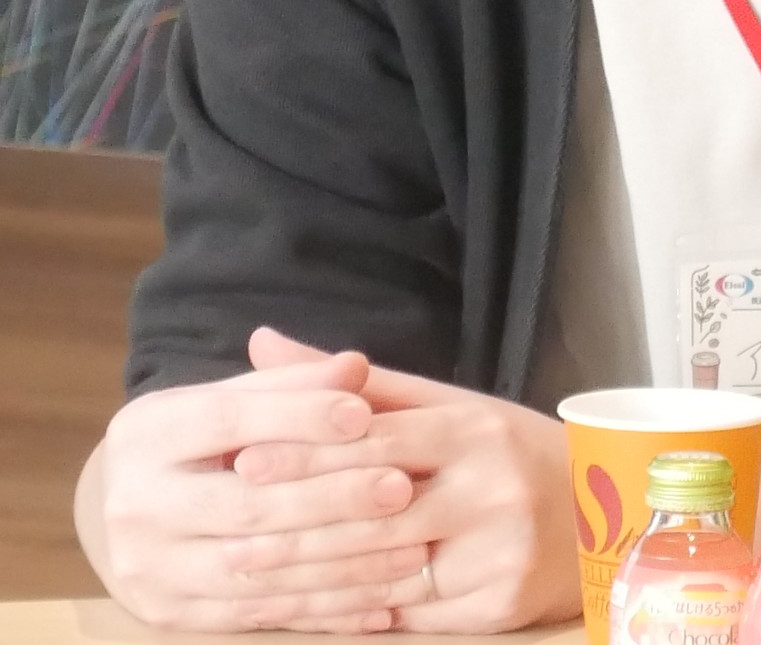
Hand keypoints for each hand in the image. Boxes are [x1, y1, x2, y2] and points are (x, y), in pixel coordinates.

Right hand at [86, 351, 426, 632]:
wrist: (129, 509)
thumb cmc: (197, 438)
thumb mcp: (227, 397)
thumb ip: (290, 383)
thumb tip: (353, 367)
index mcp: (146, 434)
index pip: (228, 419)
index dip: (300, 416)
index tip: (364, 413)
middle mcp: (136, 504)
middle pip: (248, 504)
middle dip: (333, 497)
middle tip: (401, 487)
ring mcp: (149, 569)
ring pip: (260, 569)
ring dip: (344, 561)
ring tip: (409, 545)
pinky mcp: (169, 615)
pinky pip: (260, 615)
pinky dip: (326, 608)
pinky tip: (380, 602)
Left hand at [234, 328, 581, 633]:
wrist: (602, 511)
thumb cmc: (506, 449)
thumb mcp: (447, 404)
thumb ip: (358, 385)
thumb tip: (264, 342)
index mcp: (473, 426)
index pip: (378, 440)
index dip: (309, 451)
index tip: (243, 461)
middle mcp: (489, 486)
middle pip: (374, 511)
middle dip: (294, 525)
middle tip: (226, 534)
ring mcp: (496, 551)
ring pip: (384, 570)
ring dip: (310, 579)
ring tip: (248, 580)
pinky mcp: (498, 606)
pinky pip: (409, 616)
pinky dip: (352, 614)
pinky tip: (304, 612)